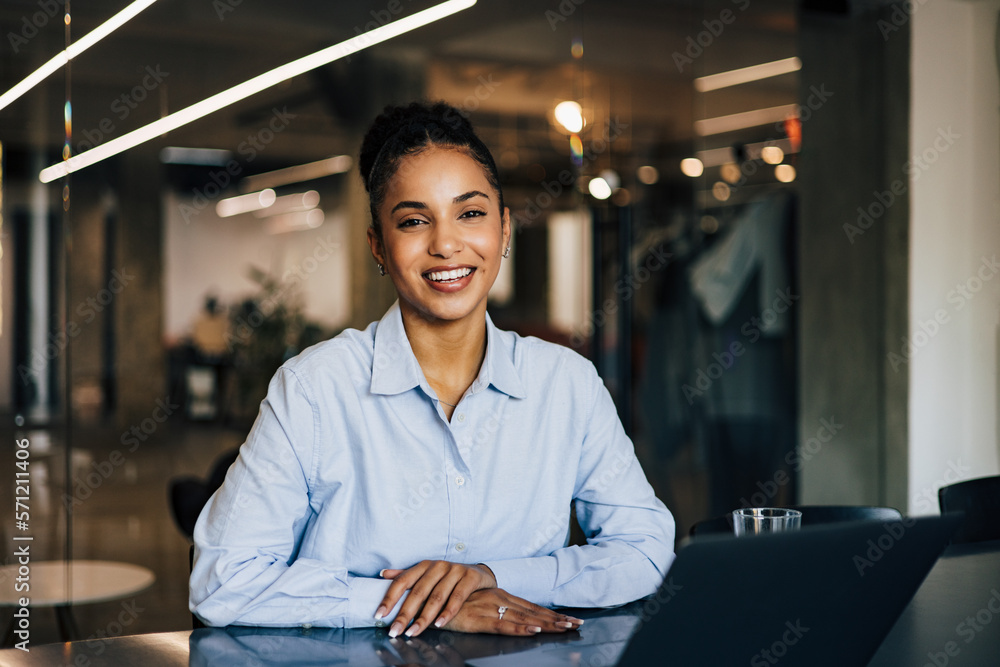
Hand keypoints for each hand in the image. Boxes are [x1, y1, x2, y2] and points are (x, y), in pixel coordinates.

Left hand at [376, 560, 496, 637]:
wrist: (479, 573)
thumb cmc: (449, 577)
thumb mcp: (427, 574)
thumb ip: (406, 575)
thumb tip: (383, 574)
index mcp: (424, 566)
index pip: (402, 581)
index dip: (390, 598)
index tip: (379, 615)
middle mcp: (437, 566)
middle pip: (418, 592)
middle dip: (405, 614)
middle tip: (395, 631)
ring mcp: (454, 570)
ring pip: (436, 597)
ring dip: (424, 617)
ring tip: (413, 632)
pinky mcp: (470, 577)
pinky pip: (457, 597)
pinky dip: (447, 612)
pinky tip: (439, 624)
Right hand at [441, 588, 584, 635]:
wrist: (427, 598)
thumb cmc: (451, 603)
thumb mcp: (476, 605)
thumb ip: (492, 609)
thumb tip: (511, 617)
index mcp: (499, 596)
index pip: (531, 606)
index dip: (551, 614)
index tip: (570, 620)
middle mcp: (498, 599)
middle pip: (533, 611)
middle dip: (556, 620)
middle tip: (577, 624)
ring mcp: (490, 608)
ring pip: (523, 618)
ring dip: (545, 624)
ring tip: (564, 628)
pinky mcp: (478, 619)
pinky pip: (503, 625)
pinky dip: (520, 628)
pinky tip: (533, 630)